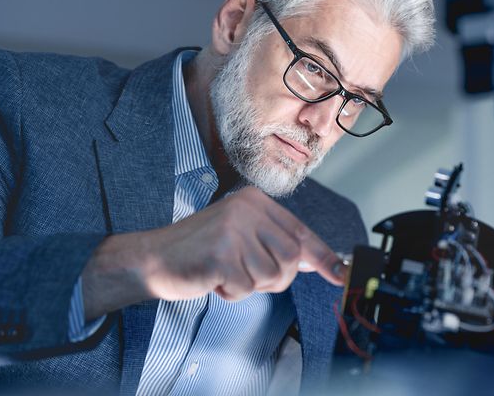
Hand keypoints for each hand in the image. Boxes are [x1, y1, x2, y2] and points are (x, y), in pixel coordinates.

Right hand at [82, 186, 343, 319]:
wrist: (152, 257)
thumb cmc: (201, 250)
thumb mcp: (243, 236)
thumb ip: (278, 244)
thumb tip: (318, 262)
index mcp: (255, 201)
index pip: (301, 232)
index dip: (324, 256)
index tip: (341, 274)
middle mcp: (247, 210)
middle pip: (292, 258)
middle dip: (276, 277)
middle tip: (248, 275)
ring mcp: (233, 231)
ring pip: (272, 276)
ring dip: (251, 285)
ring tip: (226, 272)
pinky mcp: (221, 255)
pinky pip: (246, 288)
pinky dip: (233, 292)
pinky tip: (214, 278)